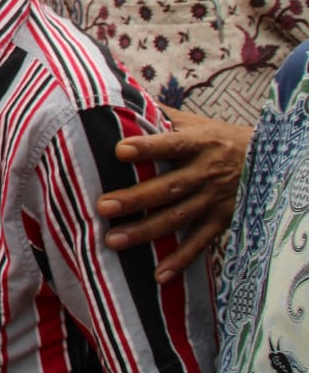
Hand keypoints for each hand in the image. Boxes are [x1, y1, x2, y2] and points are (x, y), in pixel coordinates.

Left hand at [96, 107, 250, 281]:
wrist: (269, 159)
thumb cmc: (216, 137)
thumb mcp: (194, 122)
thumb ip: (159, 116)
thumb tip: (117, 97)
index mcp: (200, 143)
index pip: (172, 144)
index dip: (147, 147)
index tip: (119, 150)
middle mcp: (208, 172)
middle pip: (169, 187)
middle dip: (135, 199)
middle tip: (102, 207)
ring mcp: (216, 199)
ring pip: (178, 218)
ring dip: (146, 232)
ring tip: (113, 241)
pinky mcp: (222, 221)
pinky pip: (200, 243)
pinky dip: (180, 260)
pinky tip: (158, 275)